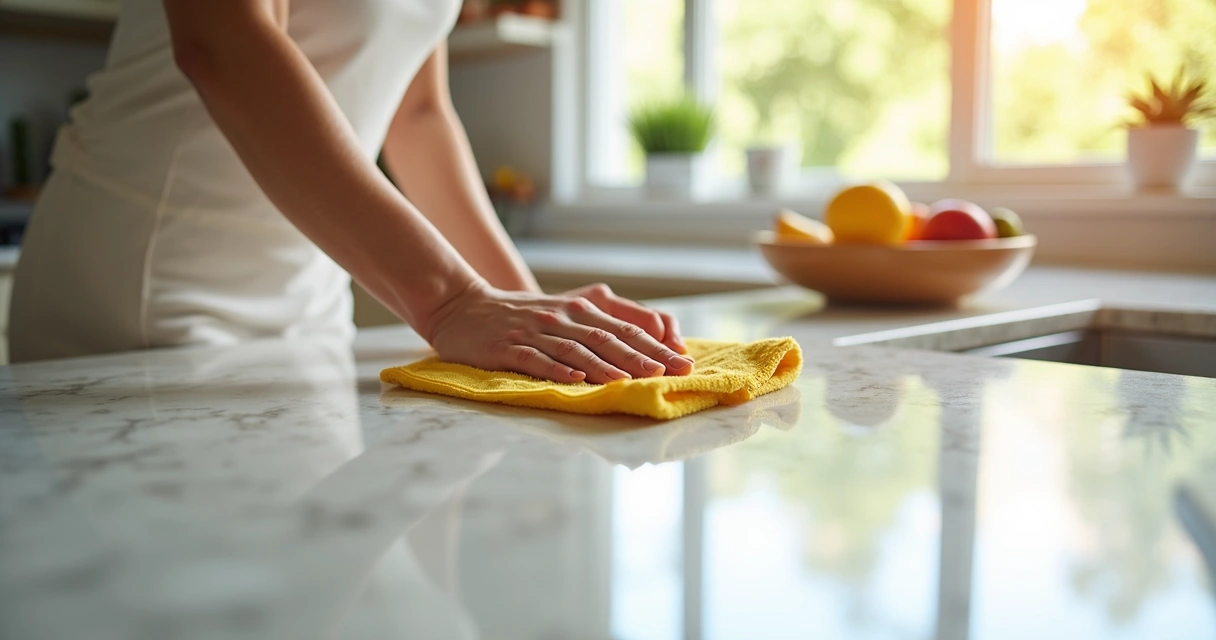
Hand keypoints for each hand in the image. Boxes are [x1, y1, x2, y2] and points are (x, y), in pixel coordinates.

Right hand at [423, 281, 694, 383]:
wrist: (461, 307)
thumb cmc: (519, 314)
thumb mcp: (562, 309)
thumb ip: (598, 319)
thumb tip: (644, 340)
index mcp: (580, 307)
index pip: (627, 325)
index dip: (657, 342)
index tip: (683, 359)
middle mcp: (562, 316)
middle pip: (610, 337)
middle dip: (645, 356)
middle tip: (674, 372)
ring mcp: (535, 330)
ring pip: (577, 348)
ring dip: (607, 365)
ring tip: (633, 380)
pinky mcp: (508, 346)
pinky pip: (537, 359)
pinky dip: (558, 370)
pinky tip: (577, 381)